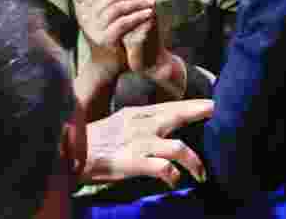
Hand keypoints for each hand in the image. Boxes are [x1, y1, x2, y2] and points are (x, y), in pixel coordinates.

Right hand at [74, 0, 155, 74]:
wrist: (106, 66)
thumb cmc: (109, 38)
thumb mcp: (105, 15)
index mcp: (84, 9)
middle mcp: (85, 17)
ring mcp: (93, 28)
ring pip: (117, 8)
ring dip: (137, 2)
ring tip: (153, 0)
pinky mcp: (104, 39)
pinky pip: (123, 22)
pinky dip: (137, 16)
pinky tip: (150, 13)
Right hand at [82, 99, 212, 186]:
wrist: (67, 156)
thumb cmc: (93, 142)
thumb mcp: (119, 124)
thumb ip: (142, 122)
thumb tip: (165, 123)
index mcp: (137, 114)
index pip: (171, 106)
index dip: (193, 105)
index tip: (211, 106)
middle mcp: (141, 125)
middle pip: (178, 115)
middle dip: (200, 114)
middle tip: (217, 114)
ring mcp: (138, 144)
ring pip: (178, 147)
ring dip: (195, 162)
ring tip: (202, 174)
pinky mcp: (132, 162)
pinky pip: (162, 168)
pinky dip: (173, 175)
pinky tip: (175, 181)